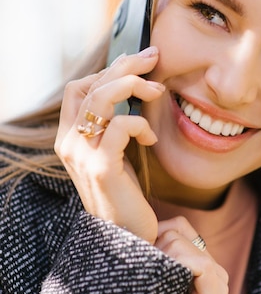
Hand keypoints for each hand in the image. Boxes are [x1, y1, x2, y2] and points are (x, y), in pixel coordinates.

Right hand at [54, 47, 164, 242]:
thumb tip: (133, 86)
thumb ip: (113, 124)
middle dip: (125, 66)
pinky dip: (142, 125)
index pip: (79, 88)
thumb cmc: (124, 193)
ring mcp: (83, 156)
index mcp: (69, 138)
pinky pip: (122, 126)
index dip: (107, 70)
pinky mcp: (103, 167)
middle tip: (154, 57)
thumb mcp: (114, 153)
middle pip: (91, 86)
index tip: (137, 62)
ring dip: (133, 85)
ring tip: (158, 90)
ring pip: (102, 98)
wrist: (126, 237)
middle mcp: (69, 144)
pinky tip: (152, 138)